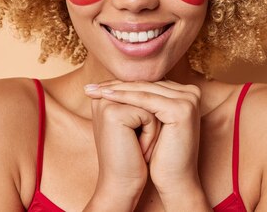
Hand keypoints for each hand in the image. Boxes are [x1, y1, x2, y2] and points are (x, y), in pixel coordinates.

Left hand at [85, 80, 203, 195]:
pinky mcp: (181, 109)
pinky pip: (146, 100)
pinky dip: (124, 97)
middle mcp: (191, 92)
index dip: (122, 85)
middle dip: (116, 86)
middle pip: (146, 85)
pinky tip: (106, 97)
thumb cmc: (160, 155)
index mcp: (186, 93)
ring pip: (144, 90)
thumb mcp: (150, 123)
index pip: (148, 84)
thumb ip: (142, 101)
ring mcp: (189, 99)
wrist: (174, 181)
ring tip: (94, 92)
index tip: (96, 87)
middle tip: (90, 88)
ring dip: (117, 90)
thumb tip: (115, 83)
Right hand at [85, 86, 159, 210]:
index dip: (152, 114)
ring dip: (152, 129)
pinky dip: (151, 135)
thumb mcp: (138, 123)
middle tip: (140, 144)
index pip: (143, 91)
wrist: (122, 184)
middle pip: (148, 95)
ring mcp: (106, 102)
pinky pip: (149, 116)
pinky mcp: (113, 113)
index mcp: (105, 96)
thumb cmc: (133, 156)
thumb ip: (142, 101)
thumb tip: (163, 81)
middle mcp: (102, 96)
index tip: (141, 136)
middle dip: (152, 121)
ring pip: (151, 104)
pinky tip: (138, 151)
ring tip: (139, 147)